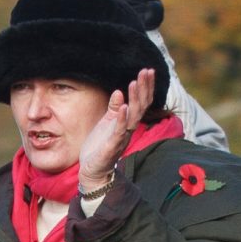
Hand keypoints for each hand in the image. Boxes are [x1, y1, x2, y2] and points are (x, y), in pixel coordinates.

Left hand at [78, 69, 157, 190]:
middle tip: (146, 71)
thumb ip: (114, 108)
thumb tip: (119, 92)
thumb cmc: (100, 146)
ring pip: (133, 116)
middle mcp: (128, 129)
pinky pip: (119, 131)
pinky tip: (124, 106)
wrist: (93, 170)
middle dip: (144, 88)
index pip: (140, 102)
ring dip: (135, 99)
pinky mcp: (112, 146)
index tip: (147, 71)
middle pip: (141, 106)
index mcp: (127, 122)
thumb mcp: (106, 123)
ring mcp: (121, 137)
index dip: (145, 87)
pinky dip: (122, 119)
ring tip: (134, 83)